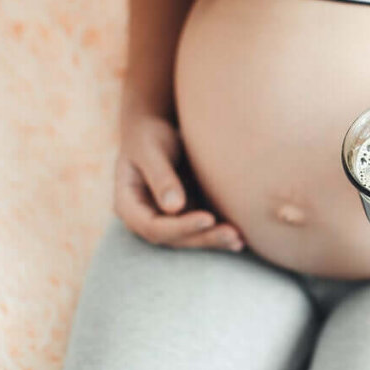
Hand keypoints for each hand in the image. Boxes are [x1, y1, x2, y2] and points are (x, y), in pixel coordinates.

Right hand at [113, 113, 243, 250]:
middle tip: (233, 234)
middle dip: (203, 238)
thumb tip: (174, 208)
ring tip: (239, 239)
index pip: (152, 227)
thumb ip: (161, 176)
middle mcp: (146, 218)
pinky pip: (201, 231)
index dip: (180, 227)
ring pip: (190, 238)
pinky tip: (241, 240)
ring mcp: (165, 220)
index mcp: (128, 204)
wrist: (158, 128)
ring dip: (214, 241)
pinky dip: (219, 235)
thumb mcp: (150, 150)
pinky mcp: (184, 216)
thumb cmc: (150, 135)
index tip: (208, 219)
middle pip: (173, 239)